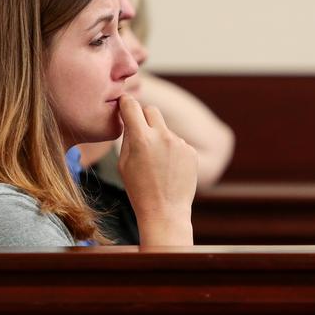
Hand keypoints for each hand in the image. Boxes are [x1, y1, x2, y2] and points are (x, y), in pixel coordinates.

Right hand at [117, 95, 196, 244]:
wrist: (165, 211)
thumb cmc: (139, 189)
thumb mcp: (123, 163)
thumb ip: (127, 136)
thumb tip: (129, 117)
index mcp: (141, 138)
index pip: (131, 106)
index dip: (125, 103)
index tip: (124, 104)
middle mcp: (162, 136)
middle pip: (151, 110)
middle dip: (144, 117)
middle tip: (140, 132)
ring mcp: (179, 143)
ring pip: (165, 130)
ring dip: (159, 139)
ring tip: (157, 164)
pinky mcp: (191, 151)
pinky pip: (178, 143)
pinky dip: (172, 151)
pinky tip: (169, 169)